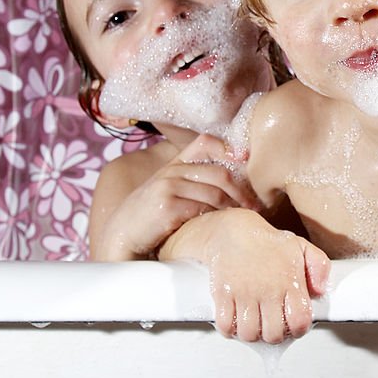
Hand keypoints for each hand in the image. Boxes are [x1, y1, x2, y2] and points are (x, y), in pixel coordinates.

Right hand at [94, 135, 260, 260]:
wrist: (122, 235)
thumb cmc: (151, 216)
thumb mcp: (168, 190)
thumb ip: (192, 182)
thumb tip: (233, 184)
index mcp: (174, 164)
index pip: (204, 142)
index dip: (227, 149)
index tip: (244, 162)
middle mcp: (171, 171)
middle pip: (219, 173)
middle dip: (242, 191)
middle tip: (255, 205)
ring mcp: (168, 188)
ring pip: (215, 193)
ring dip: (234, 207)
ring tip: (244, 216)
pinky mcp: (167, 207)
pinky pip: (203, 209)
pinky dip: (217, 217)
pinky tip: (223, 224)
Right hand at [204, 210, 330, 343]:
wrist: (232, 230)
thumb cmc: (267, 242)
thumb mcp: (301, 247)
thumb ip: (319, 267)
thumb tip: (320, 291)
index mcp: (288, 281)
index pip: (299, 320)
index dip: (298, 329)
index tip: (294, 326)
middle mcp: (267, 290)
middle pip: (273, 334)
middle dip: (275, 335)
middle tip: (273, 327)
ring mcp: (244, 294)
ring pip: (249, 334)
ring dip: (252, 334)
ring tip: (255, 325)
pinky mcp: (223, 295)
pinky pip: (225, 325)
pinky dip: (230, 330)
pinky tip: (237, 322)